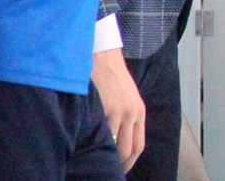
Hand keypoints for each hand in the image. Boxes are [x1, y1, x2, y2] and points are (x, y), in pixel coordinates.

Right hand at [92, 47, 146, 170]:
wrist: (104, 55)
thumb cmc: (112, 77)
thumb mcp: (127, 97)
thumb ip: (126, 116)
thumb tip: (117, 140)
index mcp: (139, 112)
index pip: (138, 145)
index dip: (129, 162)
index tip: (120, 169)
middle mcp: (132, 114)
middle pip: (127, 149)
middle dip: (117, 163)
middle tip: (106, 169)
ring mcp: (119, 111)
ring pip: (112, 144)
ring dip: (103, 153)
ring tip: (94, 158)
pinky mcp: (105, 107)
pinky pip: (100, 132)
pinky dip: (93, 141)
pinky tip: (86, 144)